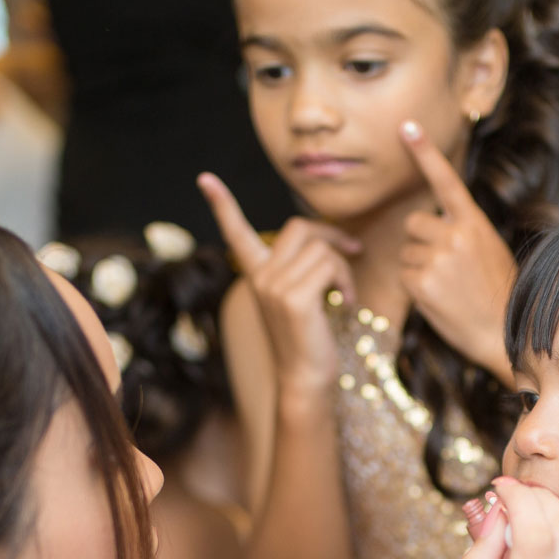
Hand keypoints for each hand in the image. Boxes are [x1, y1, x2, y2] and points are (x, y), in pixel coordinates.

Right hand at [200, 172, 361, 409]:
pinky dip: (347, 281)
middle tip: (353, 250)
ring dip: (344, 267)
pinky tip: (347, 303)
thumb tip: (328, 240)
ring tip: (345, 294)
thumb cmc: (308, 339)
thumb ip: (300, 268)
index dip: (222, 204)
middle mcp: (260, 277)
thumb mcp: (298, 298)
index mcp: (256, 274)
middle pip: (299, 226)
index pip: (236, 232)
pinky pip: (331, 266)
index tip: (205, 178)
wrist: (305, 379)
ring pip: (321, 248)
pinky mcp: (294, 298)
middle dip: (331, 234)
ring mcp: (274, 286)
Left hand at [398, 121, 517, 381]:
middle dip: (419, 241)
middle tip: (443, 266)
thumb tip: (430, 228)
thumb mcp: (490, 252)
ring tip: (447, 287)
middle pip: (413, 223)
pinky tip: (439, 299)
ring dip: (418, 268)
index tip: (405, 126)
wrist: (504, 333)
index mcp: (474, 223)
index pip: (445, 180)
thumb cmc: (499, 295)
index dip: (424, 152)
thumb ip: (462, 233)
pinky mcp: (422, 282)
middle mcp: (455, 234)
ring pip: (406, 252)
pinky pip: (403, 277)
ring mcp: (437, 258)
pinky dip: (415, 289)